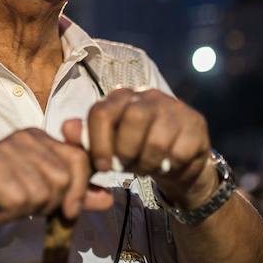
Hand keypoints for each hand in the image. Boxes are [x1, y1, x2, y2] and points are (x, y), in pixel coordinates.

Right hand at [0, 128, 113, 234]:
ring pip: (44, 192)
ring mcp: (5, 150)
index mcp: (38, 137)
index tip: (68, 210)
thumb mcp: (42, 193)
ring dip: (26, 210)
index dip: (80, 189)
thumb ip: (74, 193)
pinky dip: (9, 214)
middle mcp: (23, 137)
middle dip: (50, 203)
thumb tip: (107, 198)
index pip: (80, 159)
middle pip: (64, 178)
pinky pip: (21, 201)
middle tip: (24, 205)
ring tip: (6, 204)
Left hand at [81, 88, 217, 209]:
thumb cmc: (134, 153)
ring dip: (149, 163)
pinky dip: (170, 166)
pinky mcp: (196, 123)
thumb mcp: (107, 150)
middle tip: (128, 165)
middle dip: (127, 150)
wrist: (174, 164)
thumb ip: (86, 140)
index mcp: (120, 98)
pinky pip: (179, 152)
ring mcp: (174, 107)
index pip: (102, 111)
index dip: (98, 142)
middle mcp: (147, 96)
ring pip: (157, 139)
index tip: (101, 166)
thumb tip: (67, 128)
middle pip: (134, 117)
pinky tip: (169, 164)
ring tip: (147, 166)